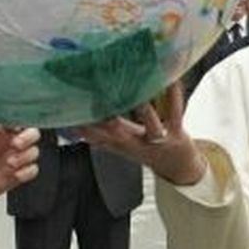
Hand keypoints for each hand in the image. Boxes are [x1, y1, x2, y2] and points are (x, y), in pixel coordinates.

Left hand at [0, 122, 39, 205]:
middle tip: (16, 143)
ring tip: (9, 162)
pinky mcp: (16, 175)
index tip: (7, 126)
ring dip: (25, 156)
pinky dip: (27, 172)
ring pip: (34, 151)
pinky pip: (32, 170)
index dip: (15, 121)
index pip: (16, 118)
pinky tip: (15, 174)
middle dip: (28, 137)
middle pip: (32, 133)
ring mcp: (14, 158)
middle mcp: (9, 142)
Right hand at [79, 83, 205, 184]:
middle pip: (119, 133)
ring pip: (150, 125)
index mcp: (121, 143)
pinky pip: (175, 113)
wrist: (178, 167)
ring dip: (144, 111)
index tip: (70, 110)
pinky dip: (174, 97)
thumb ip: (97, 136)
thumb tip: (74, 127)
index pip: (97, 135)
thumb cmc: (147, 150)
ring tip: (138, 96)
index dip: (84, 125)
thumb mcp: (119, 146)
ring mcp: (157, 138)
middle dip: (107, 121)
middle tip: (97, 106)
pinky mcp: (176, 132)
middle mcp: (137, 142)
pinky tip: (171, 81)